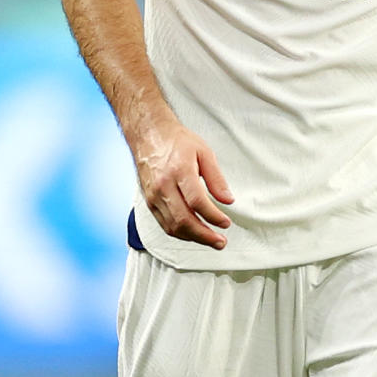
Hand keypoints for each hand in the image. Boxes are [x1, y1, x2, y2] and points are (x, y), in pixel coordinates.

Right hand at [136, 121, 234, 249]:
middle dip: (205, 235)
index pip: (197, 202)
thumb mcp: (204, 152)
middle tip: (220, 241)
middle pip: (184, 219)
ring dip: (193, 238)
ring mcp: (154, 196)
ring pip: (173, 226)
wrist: (149, 135)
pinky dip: (180, 233)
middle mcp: (163, 185)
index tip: (226, 223)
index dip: (213, 217)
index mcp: (179, 170)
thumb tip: (228, 200)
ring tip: (211, 240)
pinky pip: (164, 224)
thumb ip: (217, 178)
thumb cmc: (177, 142)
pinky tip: (193, 234)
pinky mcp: (149, 202)